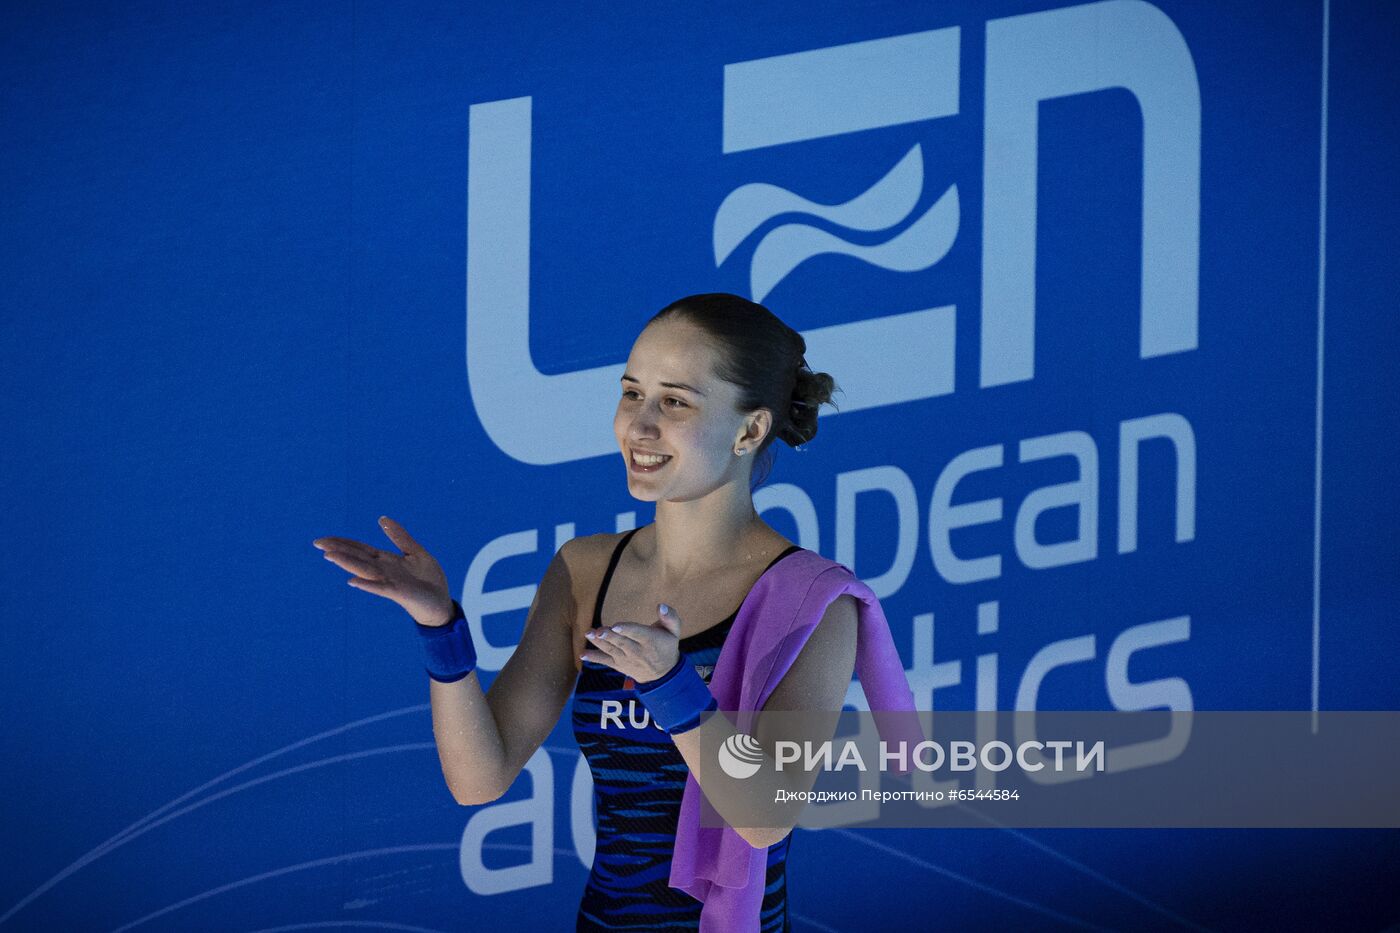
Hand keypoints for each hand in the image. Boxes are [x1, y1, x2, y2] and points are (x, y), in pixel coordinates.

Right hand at [313, 516, 454, 626]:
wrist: (441, 603)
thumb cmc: (428, 580)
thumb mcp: (415, 552)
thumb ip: (399, 537)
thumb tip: (382, 518)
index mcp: (386, 560)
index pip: (360, 549)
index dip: (343, 543)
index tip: (323, 539)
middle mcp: (383, 571)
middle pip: (357, 558)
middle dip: (338, 550)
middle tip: (318, 543)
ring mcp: (389, 582)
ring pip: (364, 571)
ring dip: (347, 564)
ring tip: (329, 556)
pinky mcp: (399, 593)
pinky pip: (381, 588)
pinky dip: (367, 585)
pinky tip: (353, 581)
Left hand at [582, 602, 682, 682]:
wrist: (662, 675)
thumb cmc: (666, 646)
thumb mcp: (674, 631)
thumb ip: (670, 617)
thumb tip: (661, 606)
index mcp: (650, 640)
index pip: (637, 634)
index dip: (626, 629)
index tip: (616, 625)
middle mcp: (636, 651)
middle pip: (621, 642)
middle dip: (610, 636)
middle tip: (599, 631)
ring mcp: (626, 659)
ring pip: (611, 650)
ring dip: (599, 642)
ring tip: (589, 634)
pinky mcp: (618, 665)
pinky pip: (605, 661)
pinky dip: (594, 658)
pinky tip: (583, 654)